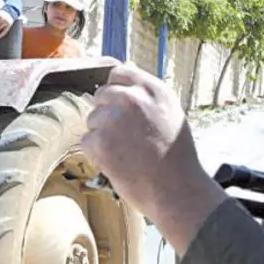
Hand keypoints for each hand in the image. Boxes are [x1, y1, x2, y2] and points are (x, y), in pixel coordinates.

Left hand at [81, 64, 217, 228]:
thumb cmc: (176, 156)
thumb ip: (147, 94)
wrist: (176, 190)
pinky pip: (87, 141)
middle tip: (125, 137)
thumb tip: (125, 74)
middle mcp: (132, 98)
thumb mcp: (171, 113)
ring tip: (127, 153)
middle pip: (101, 95)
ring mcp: (113, 118)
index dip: (116, 89)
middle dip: (107, 113)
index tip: (119, 105)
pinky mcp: (100, 141)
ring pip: (92, 119)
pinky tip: (118, 163)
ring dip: (102, 135)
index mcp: (152, 89)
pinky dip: (97, 153)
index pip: (119, 72)